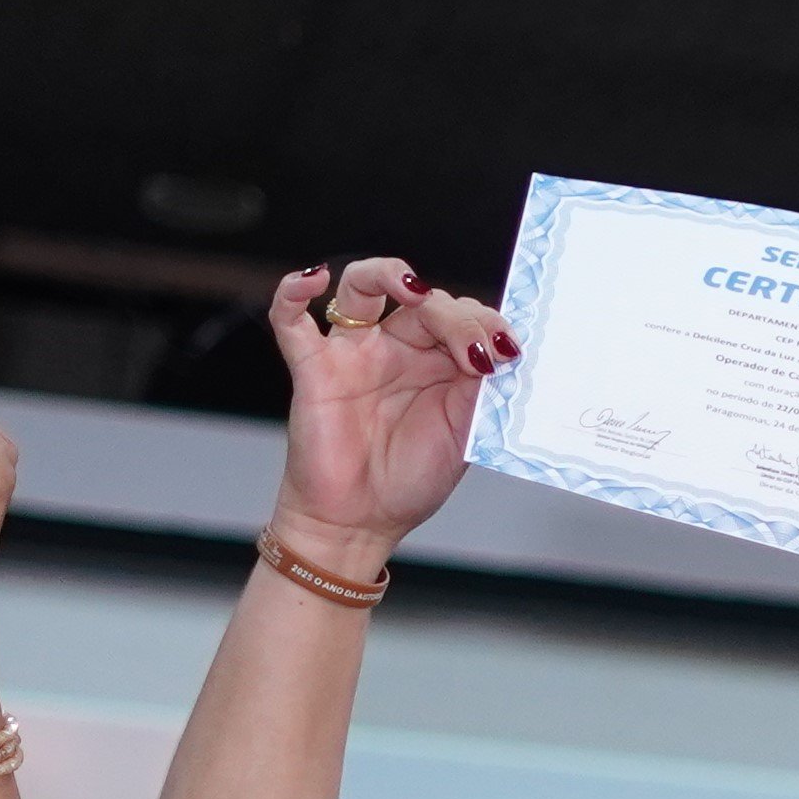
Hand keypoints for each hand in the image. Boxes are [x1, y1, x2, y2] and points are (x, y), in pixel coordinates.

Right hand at [261, 257, 508, 569]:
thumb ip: (478, 392)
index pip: (461, 317)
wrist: (360, 524)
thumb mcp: (462, 435)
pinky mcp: (313, 368)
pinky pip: (291, 319)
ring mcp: (353, 354)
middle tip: (478, 352)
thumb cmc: (407, 481)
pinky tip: (313, 279)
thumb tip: (501, 353)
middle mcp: (395, 349)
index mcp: (435, 362)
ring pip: (363, 286)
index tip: (507, 352)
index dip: (485, 325)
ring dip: (389, 275)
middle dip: (457, 319)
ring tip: (415, 289)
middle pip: (424, 302)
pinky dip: (292, 293)